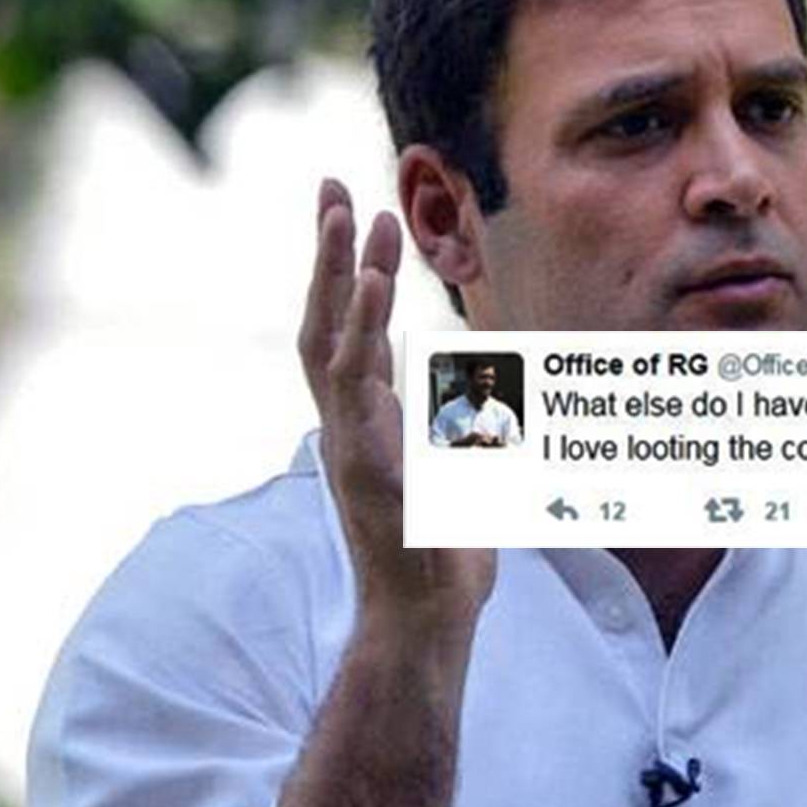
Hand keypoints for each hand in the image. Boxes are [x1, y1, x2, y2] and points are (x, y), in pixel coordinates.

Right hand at [298, 178, 495, 630]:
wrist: (425, 620)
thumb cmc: (441, 553)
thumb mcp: (459, 466)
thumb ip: (458, 420)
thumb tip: (482, 384)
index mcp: (365, 418)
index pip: (345, 325)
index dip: (346, 268)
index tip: (354, 207)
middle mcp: (346, 422)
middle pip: (324, 319)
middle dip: (328, 253)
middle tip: (333, 186)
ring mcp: (348, 444)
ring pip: (332, 346)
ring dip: (342, 279)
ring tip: (352, 218)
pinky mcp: (363, 469)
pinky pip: (356, 391)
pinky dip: (363, 337)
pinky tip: (374, 293)